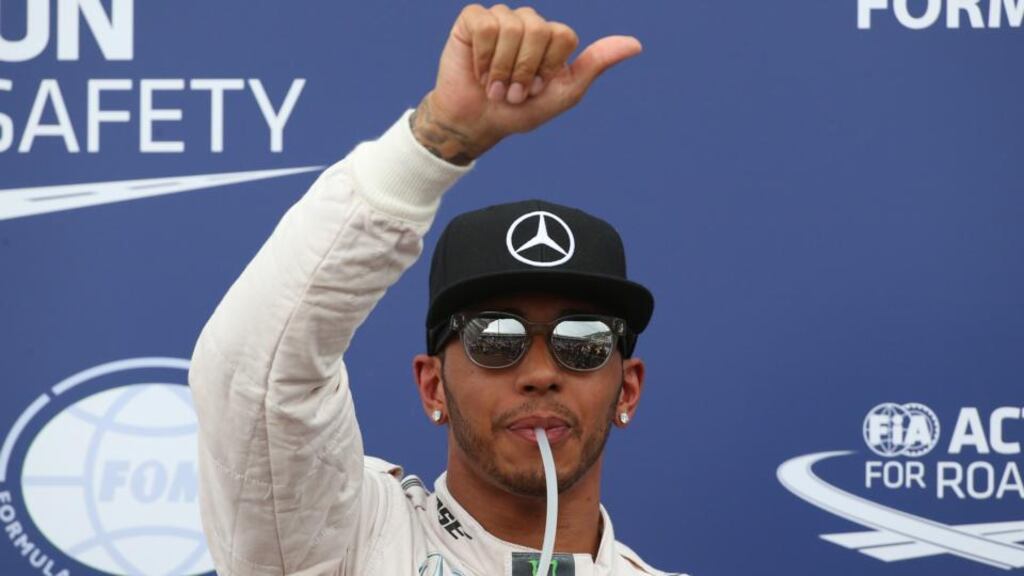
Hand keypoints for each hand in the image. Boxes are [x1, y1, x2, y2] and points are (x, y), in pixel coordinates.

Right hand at [411, 4, 641, 164]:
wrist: (477, 124)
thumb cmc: (519, 111)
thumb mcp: (563, 94)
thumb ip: (595, 65)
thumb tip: (636, 44)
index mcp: (552, 37)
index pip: (563, 36)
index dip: (548, 67)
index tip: (536, 89)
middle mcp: (528, 23)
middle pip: (539, 29)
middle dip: (524, 70)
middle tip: (512, 92)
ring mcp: (501, 18)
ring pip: (512, 27)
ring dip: (502, 69)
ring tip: (493, 87)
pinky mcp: (472, 20)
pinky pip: (486, 25)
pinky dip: (483, 57)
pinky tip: (479, 72)